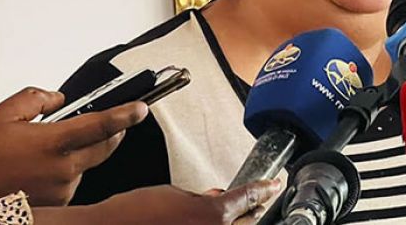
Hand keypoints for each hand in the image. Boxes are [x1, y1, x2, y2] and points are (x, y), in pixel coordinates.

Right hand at [0, 87, 147, 205]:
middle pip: (105, 146)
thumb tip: (58, 98)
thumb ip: (35, 99)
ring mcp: (64, 189)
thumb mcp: (0, 116)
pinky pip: (73, 181)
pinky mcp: (59, 203)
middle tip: (108, 122)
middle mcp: (64, 169)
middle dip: (113, 132)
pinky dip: (66, 170)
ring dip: (80, 152)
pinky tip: (39, 169)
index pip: (102, 126)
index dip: (126, 115)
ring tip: (44, 151)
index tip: (141, 108)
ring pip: (87, 163)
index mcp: (54, 143)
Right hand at [33, 181, 282, 224]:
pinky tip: (202, 221)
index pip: (248, 199)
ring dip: (233, 222)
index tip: (273, 184)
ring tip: (226, 213)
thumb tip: (216, 196)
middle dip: (253, 210)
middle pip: (248, 223)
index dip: (264, 189)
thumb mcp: (172, 194)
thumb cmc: (132, 215)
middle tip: (257, 200)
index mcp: (213, 216)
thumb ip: (201, 197)